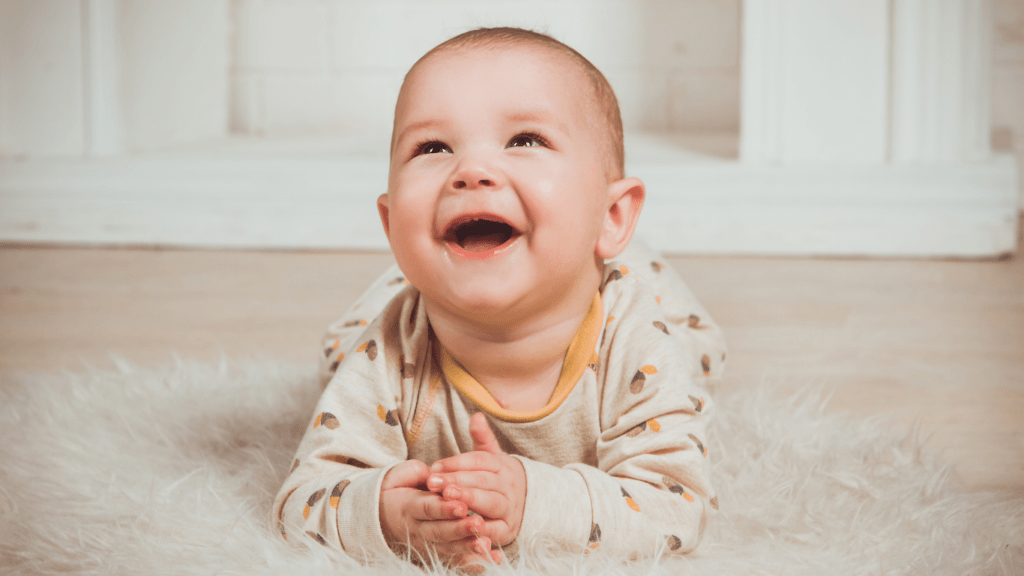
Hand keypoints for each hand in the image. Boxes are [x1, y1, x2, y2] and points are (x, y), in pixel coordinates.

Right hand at [379, 459, 496, 565]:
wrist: (383, 512)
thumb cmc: (400, 488)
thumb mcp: (403, 476)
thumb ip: (419, 473)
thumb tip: (434, 473)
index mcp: (409, 507)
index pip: (427, 509)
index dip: (444, 509)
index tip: (462, 506)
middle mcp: (417, 529)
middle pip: (439, 531)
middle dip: (459, 529)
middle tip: (478, 524)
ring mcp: (427, 543)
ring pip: (448, 548)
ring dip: (467, 547)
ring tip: (486, 544)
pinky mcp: (437, 552)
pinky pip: (456, 559)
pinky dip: (475, 562)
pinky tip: (494, 559)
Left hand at [427, 412, 526, 552]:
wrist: (525, 505)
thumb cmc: (497, 479)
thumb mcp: (492, 458)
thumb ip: (482, 439)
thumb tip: (476, 416)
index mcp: (502, 466)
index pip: (480, 461)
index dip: (457, 463)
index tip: (435, 467)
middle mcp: (509, 485)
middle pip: (484, 480)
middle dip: (458, 481)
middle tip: (434, 482)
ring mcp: (510, 508)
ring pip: (490, 502)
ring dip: (469, 500)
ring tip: (447, 498)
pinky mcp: (508, 530)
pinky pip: (495, 530)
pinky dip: (480, 529)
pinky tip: (462, 526)